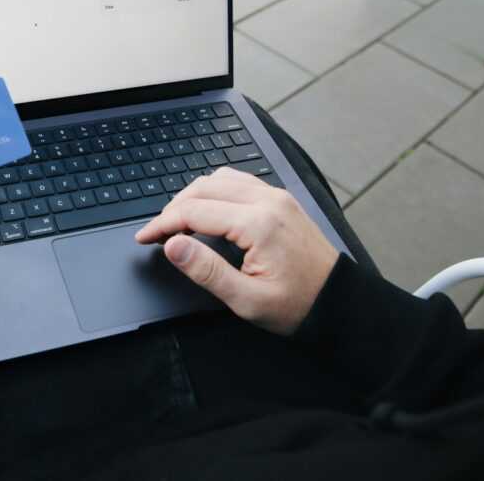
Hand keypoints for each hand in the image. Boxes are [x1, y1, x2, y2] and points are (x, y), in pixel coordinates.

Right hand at [135, 167, 338, 335]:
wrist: (339, 301)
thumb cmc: (297, 305)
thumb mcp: (247, 299)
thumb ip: (206, 270)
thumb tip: (173, 245)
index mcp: (258, 224)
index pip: (194, 212)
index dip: (162, 224)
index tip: (144, 238)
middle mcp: (267, 200)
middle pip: (203, 188)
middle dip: (173, 208)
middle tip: (157, 233)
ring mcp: (276, 196)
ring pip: (219, 179)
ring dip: (193, 196)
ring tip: (177, 222)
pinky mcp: (281, 199)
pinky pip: (239, 181)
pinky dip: (214, 191)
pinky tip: (207, 210)